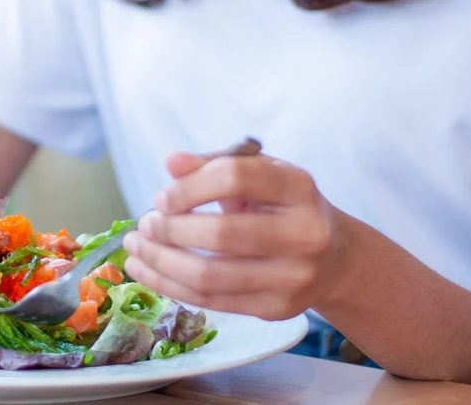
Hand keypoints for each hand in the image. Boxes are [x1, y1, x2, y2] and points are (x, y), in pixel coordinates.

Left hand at [122, 151, 346, 320]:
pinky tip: (148, 271)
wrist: (333, 258)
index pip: (235, 178)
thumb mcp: (257, 174)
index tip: (161, 198)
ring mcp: (294, 277)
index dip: (189, 187)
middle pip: (222, 233)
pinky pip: (212, 301)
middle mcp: (304, 233)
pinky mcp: (277, 308)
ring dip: (161, 263)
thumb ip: (214, 164)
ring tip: (136, 249)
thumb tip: (172, 162)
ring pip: (211, 276)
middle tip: (145, 225)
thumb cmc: (281, 207)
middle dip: (171, 230)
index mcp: (298, 187)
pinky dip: (171, 286)